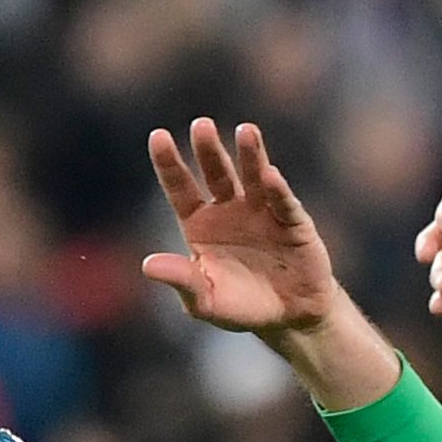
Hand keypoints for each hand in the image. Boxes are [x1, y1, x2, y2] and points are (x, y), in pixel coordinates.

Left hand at [147, 118, 398, 408]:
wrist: (290, 317)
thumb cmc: (242, 306)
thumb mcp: (206, 300)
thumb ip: (181, 280)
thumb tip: (148, 265)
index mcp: (201, 224)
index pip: (180, 188)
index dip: (169, 163)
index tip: (157, 136)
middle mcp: (230, 210)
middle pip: (216, 173)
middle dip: (209, 150)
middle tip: (201, 125)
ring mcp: (263, 212)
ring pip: (253, 177)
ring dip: (250, 154)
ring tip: (246, 131)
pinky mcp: (293, 223)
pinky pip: (283, 203)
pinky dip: (277, 190)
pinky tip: (270, 176)